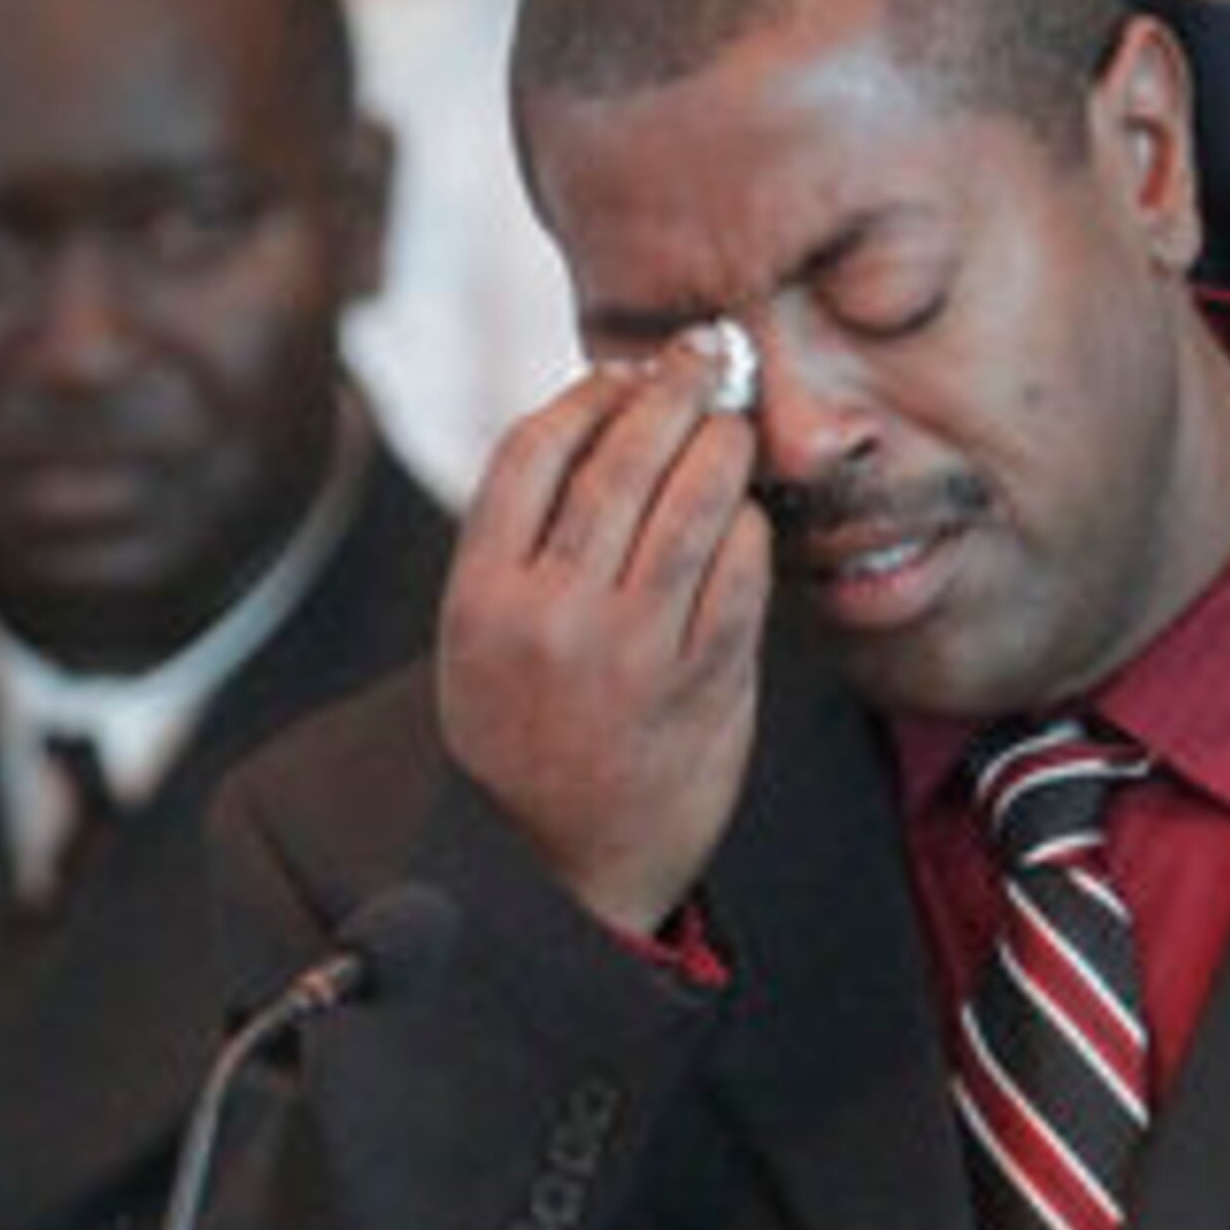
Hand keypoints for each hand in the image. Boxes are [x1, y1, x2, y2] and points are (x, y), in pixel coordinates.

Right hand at [439, 353, 769, 936]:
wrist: (565, 866)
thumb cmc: (526, 735)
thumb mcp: (480, 641)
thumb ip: (522, 545)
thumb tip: (597, 424)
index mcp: (482, 596)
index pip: (531, 452)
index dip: (587, 397)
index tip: (621, 374)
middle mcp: (554, 616)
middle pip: (620, 463)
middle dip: (669, 395)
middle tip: (702, 363)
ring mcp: (635, 650)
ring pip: (691, 505)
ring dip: (720, 447)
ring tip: (731, 425)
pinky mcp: (707, 683)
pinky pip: (741, 573)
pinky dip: (749, 529)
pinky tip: (746, 516)